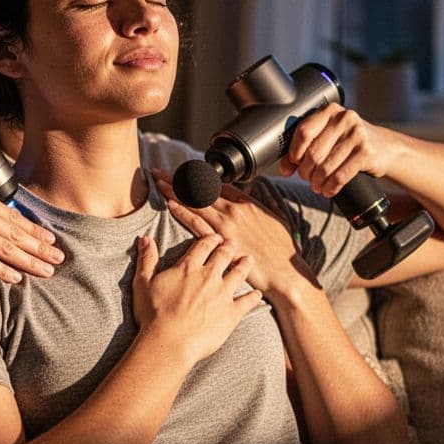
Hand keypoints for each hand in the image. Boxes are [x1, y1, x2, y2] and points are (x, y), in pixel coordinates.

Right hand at [0, 181, 62, 282]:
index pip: (13, 216)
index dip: (35, 230)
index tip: (50, 239)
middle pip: (15, 232)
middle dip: (39, 247)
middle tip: (58, 258)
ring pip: (5, 247)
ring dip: (28, 261)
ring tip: (46, 271)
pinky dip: (2, 270)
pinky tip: (15, 277)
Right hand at [131, 233, 260, 364]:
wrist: (169, 342)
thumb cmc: (153, 314)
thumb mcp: (143, 283)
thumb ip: (146, 259)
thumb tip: (145, 238)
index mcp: (188, 267)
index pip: (203, 245)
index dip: (211, 239)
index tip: (215, 238)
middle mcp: (209, 276)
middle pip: (224, 255)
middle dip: (230, 247)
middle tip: (233, 244)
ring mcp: (223, 294)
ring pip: (239, 273)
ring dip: (245, 265)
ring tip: (249, 260)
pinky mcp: (231, 313)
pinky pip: (247, 301)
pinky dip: (254, 297)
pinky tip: (257, 294)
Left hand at [151, 169, 317, 299]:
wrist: (284, 271)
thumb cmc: (282, 249)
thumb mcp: (277, 219)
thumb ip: (265, 205)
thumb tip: (259, 194)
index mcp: (247, 203)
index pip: (216, 184)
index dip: (197, 177)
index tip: (184, 172)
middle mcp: (234, 210)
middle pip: (201, 189)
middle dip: (179, 180)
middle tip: (161, 173)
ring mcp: (226, 224)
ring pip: (195, 202)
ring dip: (175, 191)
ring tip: (159, 183)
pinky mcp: (220, 241)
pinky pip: (196, 223)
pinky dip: (182, 212)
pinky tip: (170, 204)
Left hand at [278, 103, 392, 197]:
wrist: (386, 148)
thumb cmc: (350, 142)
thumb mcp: (329, 138)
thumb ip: (305, 148)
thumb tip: (284, 168)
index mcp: (330, 111)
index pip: (303, 131)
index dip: (294, 152)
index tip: (294, 163)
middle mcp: (344, 119)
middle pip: (312, 152)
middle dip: (306, 171)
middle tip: (307, 178)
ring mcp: (357, 135)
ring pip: (325, 167)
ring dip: (317, 182)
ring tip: (317, 186)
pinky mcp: (366, 152)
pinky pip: (340, 175)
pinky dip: (331, 187)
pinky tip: (329, 190)